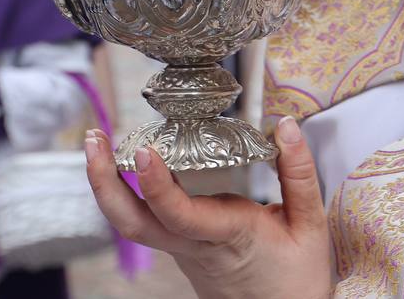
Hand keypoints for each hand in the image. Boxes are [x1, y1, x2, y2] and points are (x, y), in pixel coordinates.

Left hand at [85, 118, 331, 298]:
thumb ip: (299, 173)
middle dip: (105, 181)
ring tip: (98, 144)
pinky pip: (145, 222)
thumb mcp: (310, 225)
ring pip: (132, 224)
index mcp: (229, 237)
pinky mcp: (181, 250)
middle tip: (93, 139)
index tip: (146, 151)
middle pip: (133, 224)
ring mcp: (183, 251)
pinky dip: (127, 192)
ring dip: (108, 185)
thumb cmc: (297, 277)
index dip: (158, 186)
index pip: (183, 216)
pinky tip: (126, 164)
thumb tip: (285, 125)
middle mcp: (196, 246)